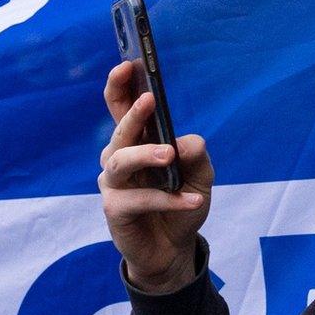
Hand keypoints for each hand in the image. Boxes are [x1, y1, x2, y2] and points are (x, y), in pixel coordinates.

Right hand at [99, 61, 211, 293]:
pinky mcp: (115, 211)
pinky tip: (192, 200)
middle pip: (119, 132)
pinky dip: (166, 199)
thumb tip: (185, 142)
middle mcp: (119, 159)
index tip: (127, 64)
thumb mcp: (200, 178)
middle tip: (150, 100)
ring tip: (170, 157)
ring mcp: (113, 186)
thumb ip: (195, 156)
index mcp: (136, 142)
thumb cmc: (180, 205)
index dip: (120, 86)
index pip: (120, 107)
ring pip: (120, 163)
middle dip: (132, 114)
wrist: (172, 251)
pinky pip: (138, 200)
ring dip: (145, 155)